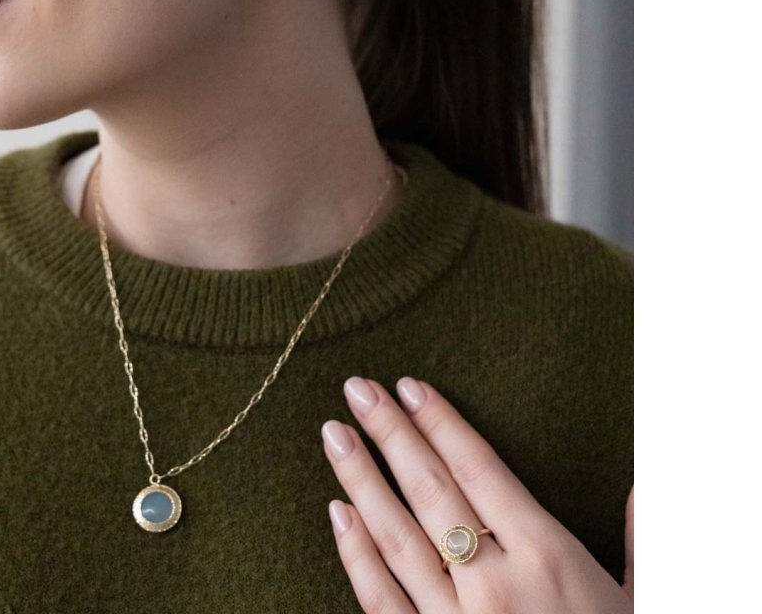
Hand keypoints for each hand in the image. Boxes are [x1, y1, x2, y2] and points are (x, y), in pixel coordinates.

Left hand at [321, 377, 633, 612]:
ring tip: (334, 433)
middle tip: (356, 388)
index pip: (480, 468)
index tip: (408, 386)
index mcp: (547, 555)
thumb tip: (645, 487)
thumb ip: (640, 541)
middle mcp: (495, 580)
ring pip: (396, 535)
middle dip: (390, 434)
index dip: (440, 422)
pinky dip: (354, 554)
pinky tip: (335, 513)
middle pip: (431, 490)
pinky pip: (380, 599)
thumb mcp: (641, 600)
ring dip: (360, 480)